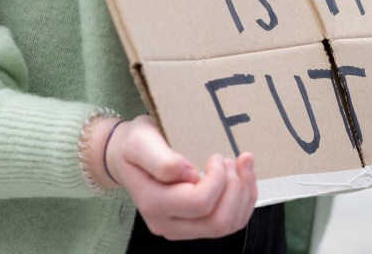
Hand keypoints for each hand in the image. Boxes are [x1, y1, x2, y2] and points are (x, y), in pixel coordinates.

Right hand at [105, 116, 257, 240]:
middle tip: (231, 161)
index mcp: (154, 203)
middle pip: (217, 221)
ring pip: (227, 225)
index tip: (215, 157)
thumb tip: (188, 175)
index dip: (217, 179)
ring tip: (240, 166)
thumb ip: (161, 160)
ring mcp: (181, 229)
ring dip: (243, 194)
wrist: (127, 158)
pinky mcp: (195, 227)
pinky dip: (244, 202)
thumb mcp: (140, 142)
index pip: (200, 203)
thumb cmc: (135, 146)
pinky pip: (230, 224)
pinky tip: (242, 180)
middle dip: (235, 188)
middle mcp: (167, 224)